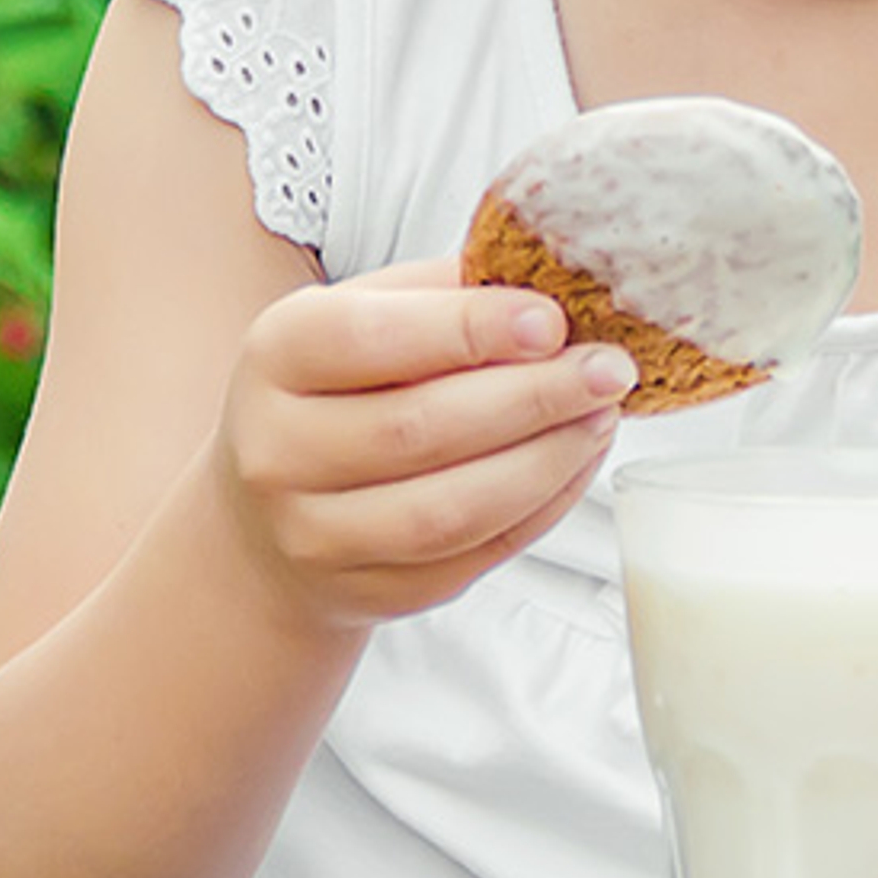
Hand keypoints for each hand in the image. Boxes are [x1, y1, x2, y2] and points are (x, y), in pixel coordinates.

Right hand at [216, 258, 634, 630]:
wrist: (270, 512)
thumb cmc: (340, 388)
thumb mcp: (367, 314)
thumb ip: (448, 293)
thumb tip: (555, 284)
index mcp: (277, 355)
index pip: (368, 339)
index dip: (467, 330)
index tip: (551, 321)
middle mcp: (278, 450)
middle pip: (419, 429)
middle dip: (532, 397)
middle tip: (607, 369)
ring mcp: (315, 534)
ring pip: (450, 509)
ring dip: (545, 462)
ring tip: (600, 416)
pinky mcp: (367, 592)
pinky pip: (470, 556)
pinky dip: (539, 509)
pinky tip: (574, 463)